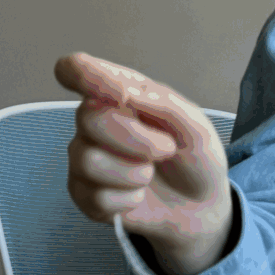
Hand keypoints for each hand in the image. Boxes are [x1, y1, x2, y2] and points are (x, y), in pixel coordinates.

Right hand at [54, 52, 232, 274]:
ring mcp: (85, 158)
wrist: (200, 205)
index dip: (82, 73)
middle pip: (88, 118)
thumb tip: (123, 91)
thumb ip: (162, 103)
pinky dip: (128, 200)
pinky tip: (138, 195)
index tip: (119, 94)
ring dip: (134, 173)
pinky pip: (95, 198)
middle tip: (166, 149)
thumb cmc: (194, 156)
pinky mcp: (84, 194)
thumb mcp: (195, 126)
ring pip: (88, 161)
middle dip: (136, 138)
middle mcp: (94, 122)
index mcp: (117, 94)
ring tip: (150, 173)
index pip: (74, 69)